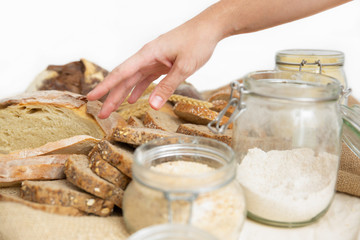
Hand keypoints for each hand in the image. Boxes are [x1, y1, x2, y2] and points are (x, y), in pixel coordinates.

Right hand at [87, 15, 220, 118]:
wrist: (209, 28)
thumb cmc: (197, 42)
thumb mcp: (184, 66)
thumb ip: (168, 86)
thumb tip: (152, 105)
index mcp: (148, 54)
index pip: (121, 72)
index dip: (106, 86)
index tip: (92, 96)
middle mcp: (147, 57)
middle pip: (124, 79)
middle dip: (112, 96)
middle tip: (101, 113)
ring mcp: (154, 60)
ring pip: (133, 80)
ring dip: (123, 95)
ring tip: (112, 109)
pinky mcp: (161, 64)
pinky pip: (146, 78)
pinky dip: (139, 89)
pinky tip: (133, 100)